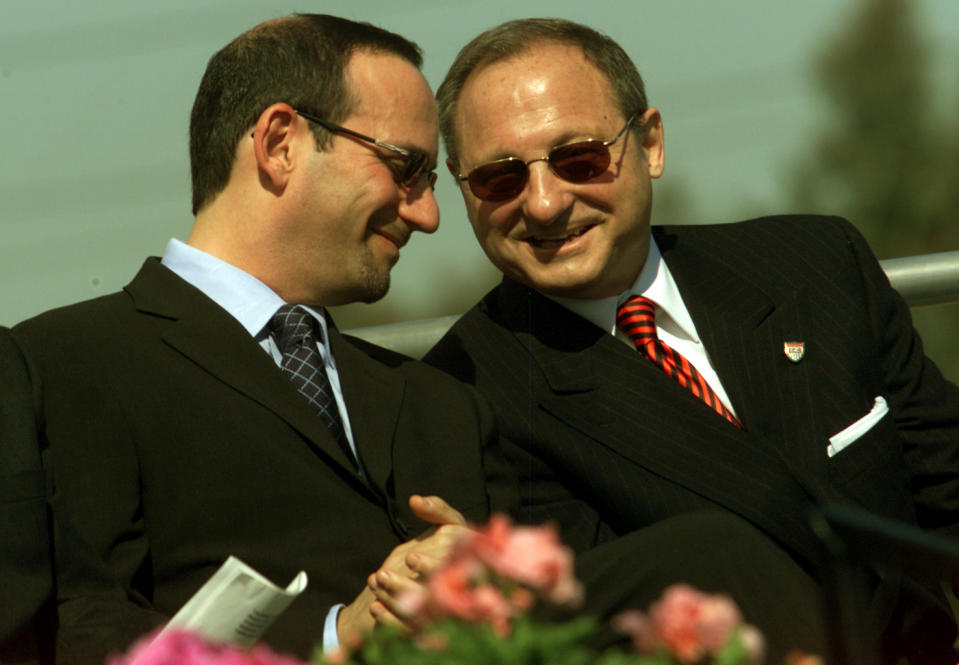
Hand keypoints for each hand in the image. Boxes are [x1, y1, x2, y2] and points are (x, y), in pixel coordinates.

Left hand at [338, 495, 470, 640]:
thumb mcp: (449, 524)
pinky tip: (375, 607)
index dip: (430, 567)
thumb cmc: (449, 546)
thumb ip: (437, 510)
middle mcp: (459, 598)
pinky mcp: (429, 632)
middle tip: (382, 575)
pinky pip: (408, 632)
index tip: (410, 557)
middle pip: (430, 600)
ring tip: (376, 581)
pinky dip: (390, 620)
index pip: (450, 576)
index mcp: (466, 570)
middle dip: (404, 587)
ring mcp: (444, 618)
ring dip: (393, 600)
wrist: (450, 578)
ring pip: (418, 618)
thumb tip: (415, 500)